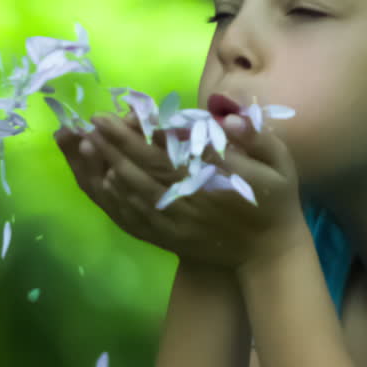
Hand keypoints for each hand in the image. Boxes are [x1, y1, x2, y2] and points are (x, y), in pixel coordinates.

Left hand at [60, 111, 306, 269]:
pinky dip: (118, 200)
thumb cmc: (276, 203)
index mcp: (214, 177)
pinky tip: (105, 182)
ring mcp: (177, 221)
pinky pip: (137, 218)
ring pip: (135, 192)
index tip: (120, 112)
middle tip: (92, 121)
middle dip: (115, 144)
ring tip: (87, 145)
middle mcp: (190, 198)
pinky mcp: (170, 237)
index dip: (141, 133)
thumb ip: (256, 138)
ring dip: (108, 167)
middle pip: (144, 168)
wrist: (269, 254)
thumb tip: (229, 118)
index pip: (170, 150)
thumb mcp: (280, 163)